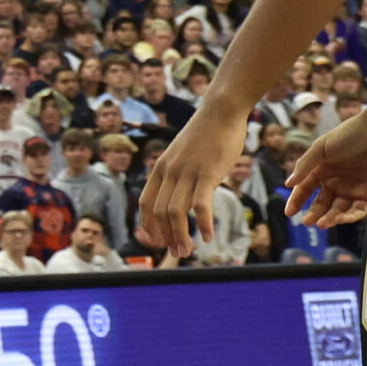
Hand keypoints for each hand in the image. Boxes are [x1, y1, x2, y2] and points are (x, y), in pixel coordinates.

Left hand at [135, 106, 244, 252]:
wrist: (220, 112)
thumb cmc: (205, 136)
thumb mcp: (183, 156)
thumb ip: (179, 176)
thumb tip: (184, 199)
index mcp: (160, 169)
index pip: (146, 203)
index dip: (149, 225)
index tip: (157, 241)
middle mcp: (169, 172)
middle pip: (160, 212)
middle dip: (166, 237)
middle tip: (177, 253)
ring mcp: (186, 172)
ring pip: (176, 212)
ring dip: (180, 235)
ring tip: (188, 251)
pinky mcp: (207, 172)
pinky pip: (201, 203)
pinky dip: (202, 223)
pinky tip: (208, 236)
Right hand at [285, 99, 366, 226]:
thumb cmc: (347, 134)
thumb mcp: (321, 147)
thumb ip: (305, 166)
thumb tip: (288, 184)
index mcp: (320, 171)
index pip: (305, 189)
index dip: (296, 201)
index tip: (289, 213)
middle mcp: (335, 182)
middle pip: (322, 203)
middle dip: (315, 214)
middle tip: (309, 222)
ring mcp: (352, 187)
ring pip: (340, 209)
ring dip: (331, 218)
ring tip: (324, 223)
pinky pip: (360, 208)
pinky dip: (352, 216)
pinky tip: (343, 218)